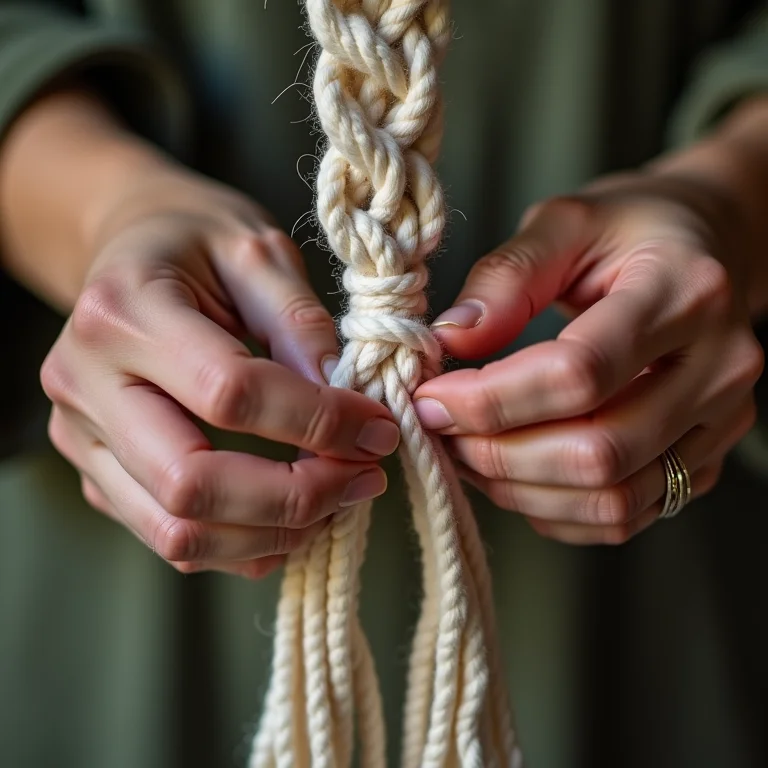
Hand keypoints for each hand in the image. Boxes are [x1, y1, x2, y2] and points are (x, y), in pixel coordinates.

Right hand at [42, 169, 398, 576]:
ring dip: (273, 533)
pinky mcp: (96, 471)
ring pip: (177, 530)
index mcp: (123, 311)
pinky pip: (169, 536)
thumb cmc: (195, 241)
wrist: (128, 249)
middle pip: (192, 482)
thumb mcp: (258, 251)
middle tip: (363, 479)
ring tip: (336, 501)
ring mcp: (82, 436)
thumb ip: (303, 326)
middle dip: (296, 497)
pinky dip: (241, 546)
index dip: (319, 422)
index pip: (230, 393)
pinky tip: (290, 519)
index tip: (378, 429)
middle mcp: (85, 382)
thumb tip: (350, 408)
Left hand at [414, 171, 763, 544]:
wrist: (708, 249)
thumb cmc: (631, 230)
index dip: (491, 399)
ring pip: (611, 500)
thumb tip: (450, 339)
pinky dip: (553, 510)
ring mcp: (719, 424)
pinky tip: (512, 475)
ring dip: (519, 489)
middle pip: (597, 451)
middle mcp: (719, 369)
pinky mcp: (703, 460)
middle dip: (497, 453)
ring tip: (467, 453)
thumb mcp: (565, 223)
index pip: (580, 372)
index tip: (431, 396)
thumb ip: (506, 277)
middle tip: (441, 431)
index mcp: (686, 293)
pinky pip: (624, 516)